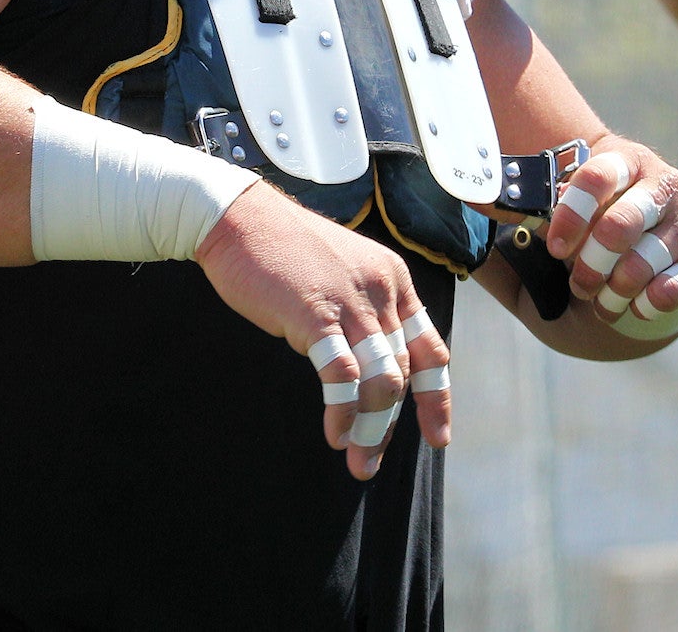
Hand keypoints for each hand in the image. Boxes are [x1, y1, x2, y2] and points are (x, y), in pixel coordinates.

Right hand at [195, 182, 450, 479]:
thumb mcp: (340, 273)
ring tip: (357, 460)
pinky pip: (343, 376)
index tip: (437, 437)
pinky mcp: (317, 315)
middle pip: (404, 372)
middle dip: (391, 424)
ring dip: (374, 429)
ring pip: (383, 381)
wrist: (239, 218)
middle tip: (370, 461)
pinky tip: (336, 433)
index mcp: (393, 278)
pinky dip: (344, 412)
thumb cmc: (282, 248)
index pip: (431, 349)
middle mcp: (382, 289)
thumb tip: (370, 365)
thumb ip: (361, 310)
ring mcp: (352, 302)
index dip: (438, 398)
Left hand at [543, 142, 677, 337]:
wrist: (671, 253)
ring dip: (613, 291)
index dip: (570, 215)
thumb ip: (529, 212)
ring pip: (643, 263)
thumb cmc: (606, 229)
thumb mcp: (573, 212)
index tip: (555, 248)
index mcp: (626, 162)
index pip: (595, 178)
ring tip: (602, 302)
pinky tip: (636, 305)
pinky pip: (673, 289)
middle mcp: (665, 184)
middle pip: (619, 225)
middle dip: (590, 264)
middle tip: (578, 284)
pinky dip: (646, 304)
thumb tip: (478, 205)